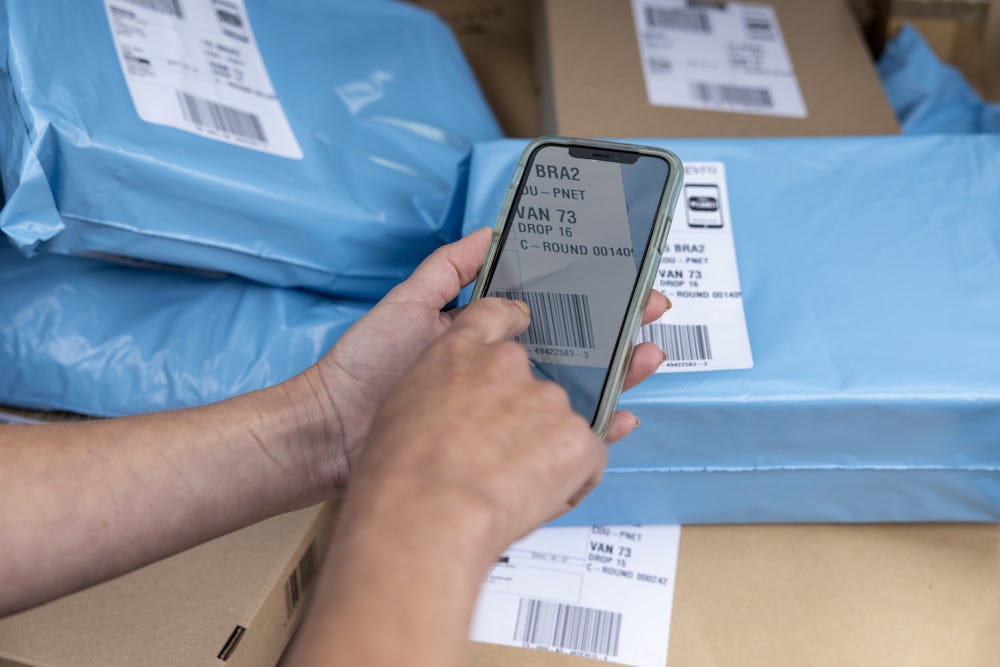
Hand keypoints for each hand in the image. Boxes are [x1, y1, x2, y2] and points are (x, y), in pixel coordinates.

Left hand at [286, 228, 670, 496]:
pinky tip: (618, 414)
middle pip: (573, 347)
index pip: (547, 309)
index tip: (620, 276)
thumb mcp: (408, 304)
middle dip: (616, 328)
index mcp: (482, 333)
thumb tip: (490, 232)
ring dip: (616, 372)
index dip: (585, 294)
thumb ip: (449, 269)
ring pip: (575, 389)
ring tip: (647, 355)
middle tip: (651, 310)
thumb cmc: (366, 367)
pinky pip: (558, 437)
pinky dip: (594, 427)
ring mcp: (503, 410)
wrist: (333, 434)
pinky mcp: (502, 448)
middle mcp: (500, 370)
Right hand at [348, 297, 606, 547]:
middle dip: (525, 416)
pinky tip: (535, 497)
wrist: (425, 513)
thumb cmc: (399, 472)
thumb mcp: (401, 407)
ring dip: (545, 448)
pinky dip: (572, 478)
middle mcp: (509, 365)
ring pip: (559, 423)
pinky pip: (586, 457)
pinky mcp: (577, 438)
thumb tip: (460, 406)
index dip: (512, 322)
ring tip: (509, 485)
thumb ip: (441, 391)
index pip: (495, 315)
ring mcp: (548, 400)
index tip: (522, 326)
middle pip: (532, 381)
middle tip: (498, 456)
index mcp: (460, 351)